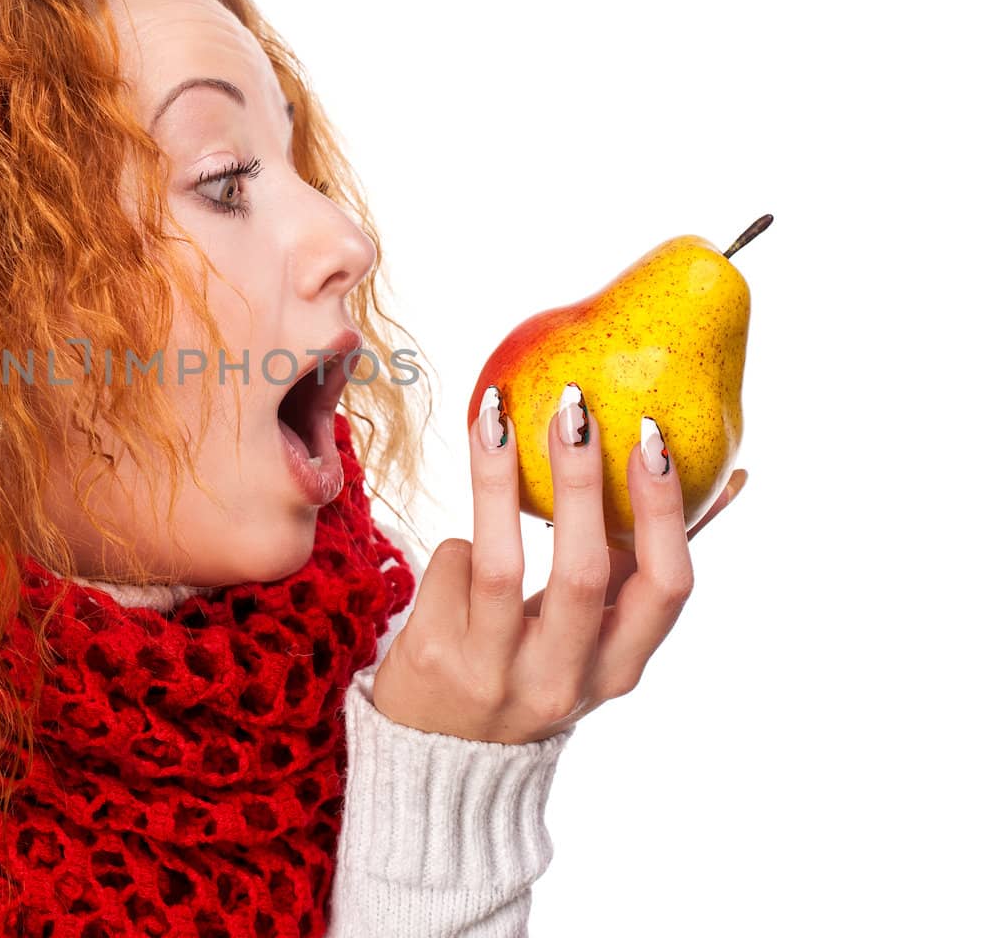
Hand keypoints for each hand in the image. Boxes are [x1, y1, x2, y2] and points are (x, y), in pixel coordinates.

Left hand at [370, 390, 745, 743]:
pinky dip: (456, 549)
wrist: (437, 752)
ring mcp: (495, 673)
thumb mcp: (595, 634)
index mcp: (618, 668)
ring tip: (493, 417)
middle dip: (581, 482)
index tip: (652, 438)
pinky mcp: (433, 658)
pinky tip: (458, 564)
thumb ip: (640, 566)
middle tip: (573, 408)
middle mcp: (562, 679)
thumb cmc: (531, 664)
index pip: (665, 589)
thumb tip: (726, 477)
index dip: (665, 513)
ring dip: (496, 480)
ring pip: (500, 562)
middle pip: (582, 572)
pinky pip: (450, 566)